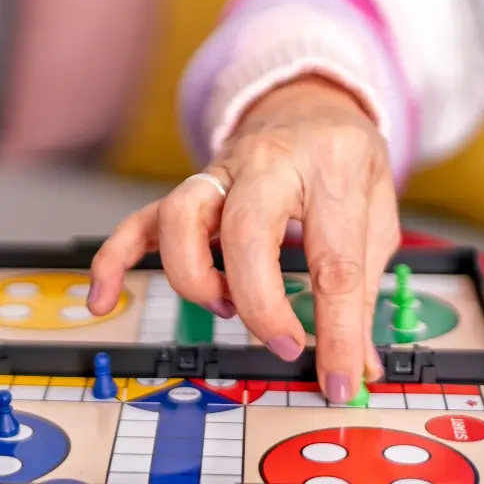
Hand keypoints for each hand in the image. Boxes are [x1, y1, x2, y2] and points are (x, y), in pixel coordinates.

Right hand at [88, 76, 400, 402]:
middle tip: (283, 344)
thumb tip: (357, 365)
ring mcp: (220, 173)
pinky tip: (105, 298)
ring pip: (181, 218)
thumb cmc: (345, 159)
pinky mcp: (188, 189)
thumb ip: (364, 290)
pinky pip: (139, 222)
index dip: (336, 333)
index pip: (333, 263)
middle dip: (260, 304)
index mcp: (332, 168)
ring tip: (225, 306)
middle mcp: (269, 163)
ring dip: (197, 278)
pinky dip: (115, 260)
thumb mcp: (378, 213)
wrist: (309, 103)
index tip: (339, 380)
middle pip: (246, 233)